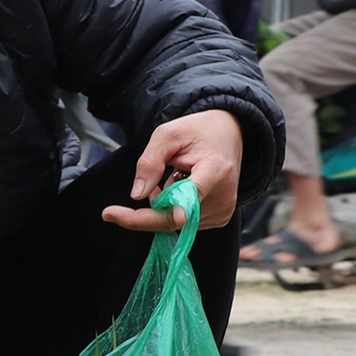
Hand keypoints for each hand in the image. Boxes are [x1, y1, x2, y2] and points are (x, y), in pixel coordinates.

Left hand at [101, 109, 243, 232]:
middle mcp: (223, 196)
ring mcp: (223, 210)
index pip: (187, 199)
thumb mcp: (168, 135)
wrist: (229, 134)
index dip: (160, 212)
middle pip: (174, 218)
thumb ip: (150, 162)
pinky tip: (181, 188)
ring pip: (176, 222)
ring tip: (174, 176)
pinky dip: (174, 208)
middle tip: (139, 190)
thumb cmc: (198, 132)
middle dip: (150, 207)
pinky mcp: (220, 218)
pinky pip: (185, 223)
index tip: (126, 218)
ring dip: (163, 205)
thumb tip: (137, 195)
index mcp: (215, 171)